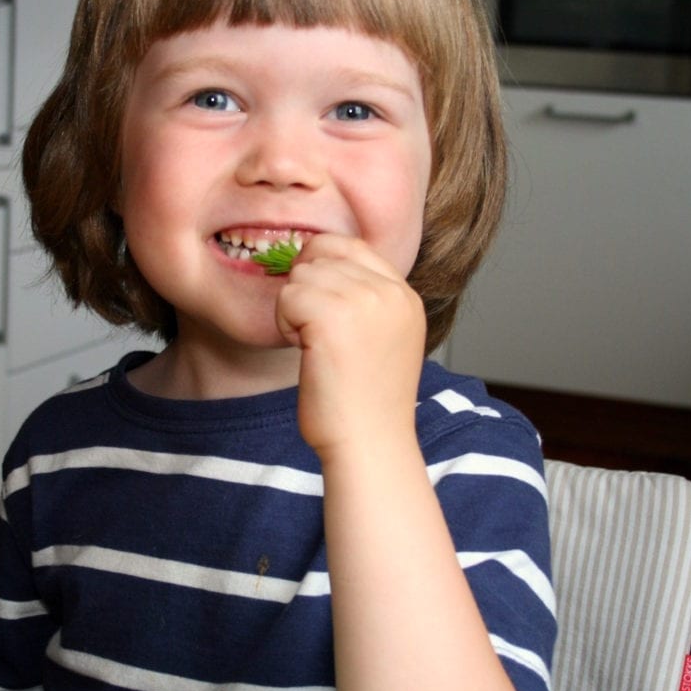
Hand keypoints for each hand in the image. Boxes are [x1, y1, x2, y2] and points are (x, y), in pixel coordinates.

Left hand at [273, 234, 425, 457]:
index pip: (353, 246)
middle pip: (322, 256)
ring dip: (294, 310)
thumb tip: (313, 264)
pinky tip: (306, 352)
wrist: (369, 444)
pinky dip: (285, 325)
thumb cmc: (364, 405)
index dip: (321, 267)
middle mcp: (389, 292)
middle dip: (306, 291)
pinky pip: (287, 297)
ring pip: (302, 275)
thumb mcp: (381, 340)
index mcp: (405, 297)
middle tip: (316, 335)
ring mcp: (364, 301)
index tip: (316, 307)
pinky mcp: (333, 316)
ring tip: (314, 346)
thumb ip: (363, 301)